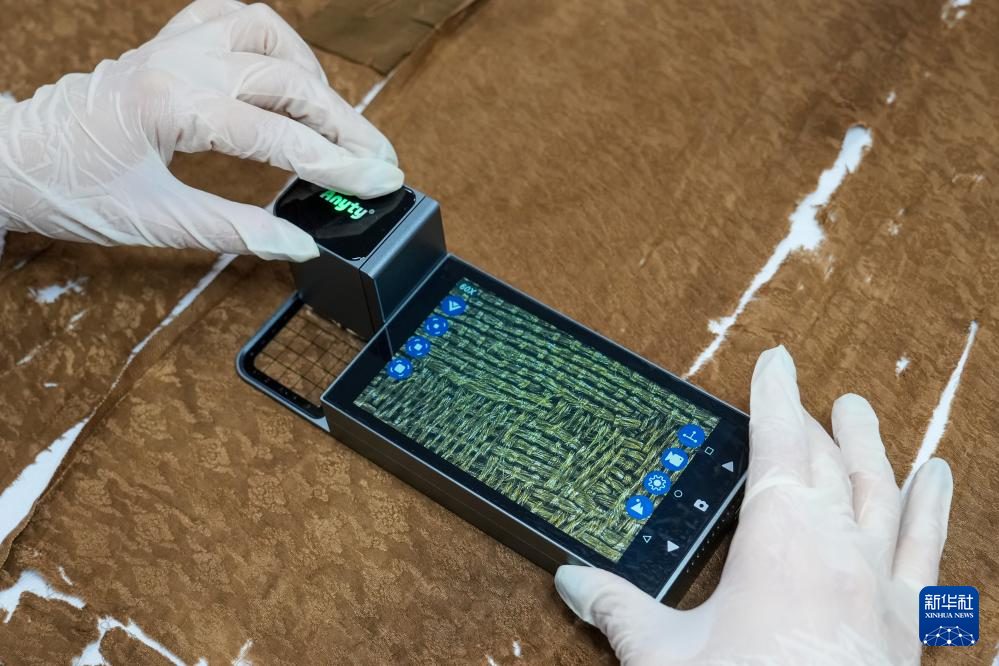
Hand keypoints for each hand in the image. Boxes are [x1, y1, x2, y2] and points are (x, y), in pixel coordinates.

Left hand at [0, 0, 402, 260]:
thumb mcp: (158, 222)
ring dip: (314, 76)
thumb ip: (237, 230)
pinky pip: (234, 18)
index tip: (382, 183)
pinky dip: (273, 42)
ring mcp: (176, 44)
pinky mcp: (170, 43)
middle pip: (291, 83)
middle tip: (382, 161)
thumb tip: (299, 243)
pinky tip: (288, 72)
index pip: (282, 138)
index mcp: (174, 106)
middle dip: (347, 126)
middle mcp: (181, 63)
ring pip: (271, 36)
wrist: (15, 158)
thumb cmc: (71, 189)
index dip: (340, 166)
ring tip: (337, 119)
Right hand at [555, 346, 952, 664]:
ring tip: (864, 413)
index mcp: (780, 540)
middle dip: (813, 421)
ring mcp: (879, 583)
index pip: (777, 445)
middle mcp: (838, 548)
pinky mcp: (905, 622)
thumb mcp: (664, 655)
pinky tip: (939, 481)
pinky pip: (926, 549)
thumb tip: (572, 582)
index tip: (775, 362)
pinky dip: (933, 510)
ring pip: (882, 492)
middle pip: (829, 462)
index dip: (773, 397)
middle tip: (805, 395)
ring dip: (872, 447)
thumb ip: (618, 610)